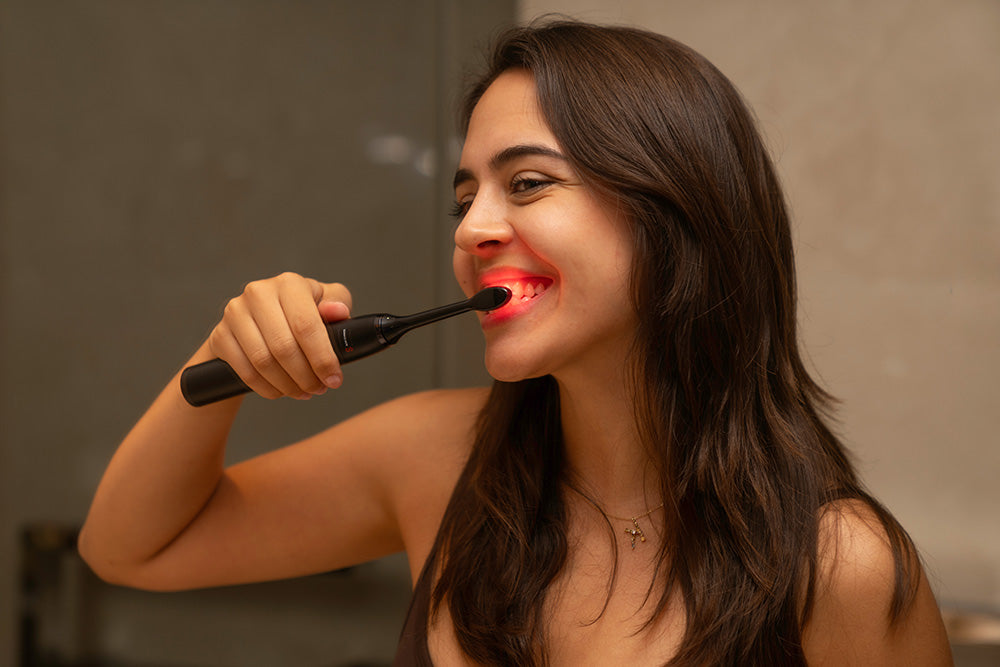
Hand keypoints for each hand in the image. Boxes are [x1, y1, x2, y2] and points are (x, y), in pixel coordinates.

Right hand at [207, 273, 352, 399]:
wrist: (261, 319)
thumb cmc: (302, 312)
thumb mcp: (326, 304)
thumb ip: (337, 305)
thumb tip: (337, 311)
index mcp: (289, 284)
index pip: (306, 326)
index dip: (322, 358)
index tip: (334, 379)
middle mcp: (259, 293)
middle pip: (284, 347)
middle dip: (306, 376)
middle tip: (319, 389)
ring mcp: (235, 313)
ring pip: (263, 362)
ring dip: (287, 385)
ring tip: (303, 391)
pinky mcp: (220, 334)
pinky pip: (245, 372)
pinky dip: (266, 388)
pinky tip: (281, 390)